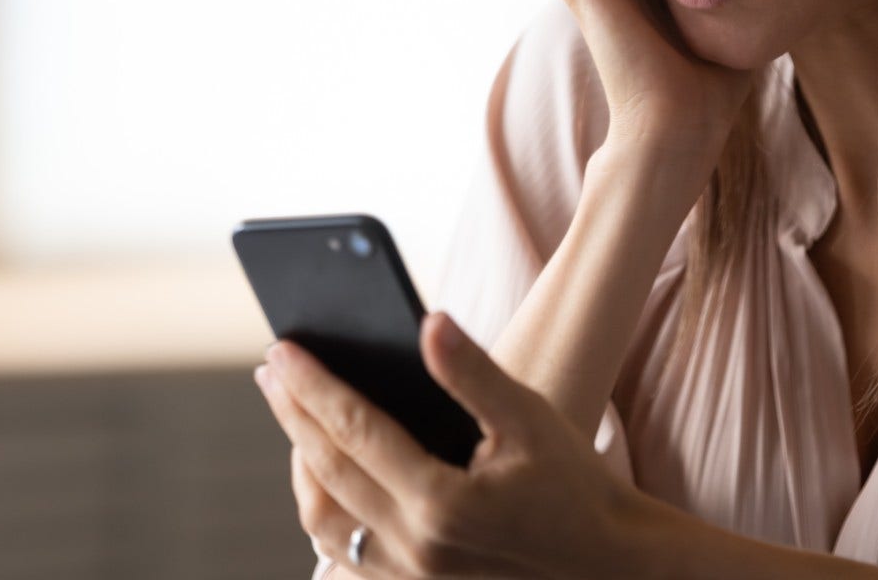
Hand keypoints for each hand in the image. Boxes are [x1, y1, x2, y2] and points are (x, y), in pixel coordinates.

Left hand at [255, 311, 642, 578]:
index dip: (313, 386)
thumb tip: (427, 322)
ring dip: (300, 466)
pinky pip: (343, 555)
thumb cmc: (573, 485)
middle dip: (292, 415)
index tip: (282, 348)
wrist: (606, 564)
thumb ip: (473, 372)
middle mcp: (413, 549)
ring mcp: (408, 578)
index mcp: (440, 503)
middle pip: (326, 474)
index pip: (354, 432)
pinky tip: (324, 478)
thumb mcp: (530, 420)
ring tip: (295, 418)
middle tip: (271, 369)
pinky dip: (323, 512)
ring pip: (323, 522)